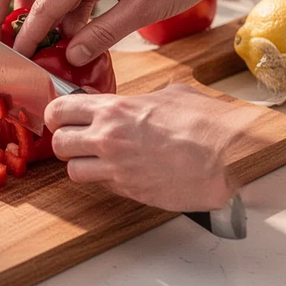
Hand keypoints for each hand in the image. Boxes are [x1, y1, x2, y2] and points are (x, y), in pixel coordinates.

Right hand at [12, 0, 243, 64]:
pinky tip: (86, 35)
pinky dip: (82, 12)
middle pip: (51, 0)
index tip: (15, 60)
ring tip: (61, 57)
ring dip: (66, 25)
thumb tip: (73, 56)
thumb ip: (102, 34)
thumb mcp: (141, 9)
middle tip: (36, 64)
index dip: (28, 37)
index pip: (44, 6)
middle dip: (42, 33)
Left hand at [45, 83, 258, 211]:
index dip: (56, 114)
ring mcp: (117, 168)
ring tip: (98, 160)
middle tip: (77, 140)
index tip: (62, 117)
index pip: (59, 109)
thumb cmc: (207, 123)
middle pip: (58, 143)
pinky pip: (102, 186)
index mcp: (115, 109)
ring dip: (82, 165)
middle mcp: (108, 138)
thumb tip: (136, 102)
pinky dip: (105, 181)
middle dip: (65, 142)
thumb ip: (141, 100)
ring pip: (73, 171)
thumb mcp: (170, 94)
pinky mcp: (130, 191)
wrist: (229, 156)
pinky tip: (122, 172)